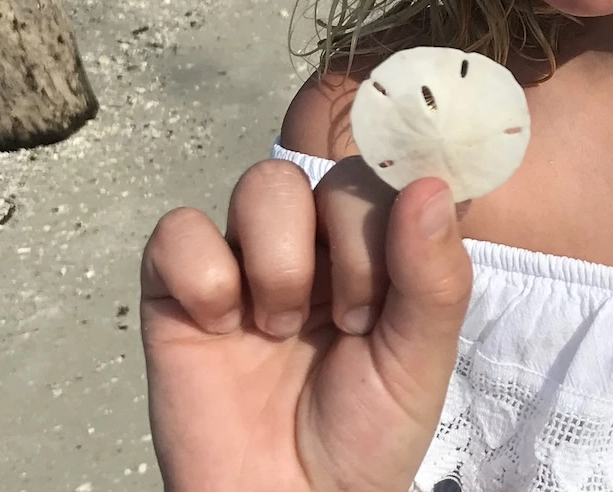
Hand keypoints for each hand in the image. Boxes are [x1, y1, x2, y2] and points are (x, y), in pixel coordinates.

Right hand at [140, 157, 471, 491]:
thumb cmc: (363, 437)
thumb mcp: (420, 361)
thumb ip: (434, 276)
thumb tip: (430, 185)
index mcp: (378, 250)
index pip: (388, 175)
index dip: (394, 210)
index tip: (397, 277)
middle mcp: (314, 245)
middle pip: (328, 174)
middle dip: (348, 249)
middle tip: (350, 324)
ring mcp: (246, 262)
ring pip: (262, 184)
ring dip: (281, 258)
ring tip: (281, 330)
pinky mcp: (177, 291)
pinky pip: (178, 231)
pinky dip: (202, 274)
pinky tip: (221, 328)